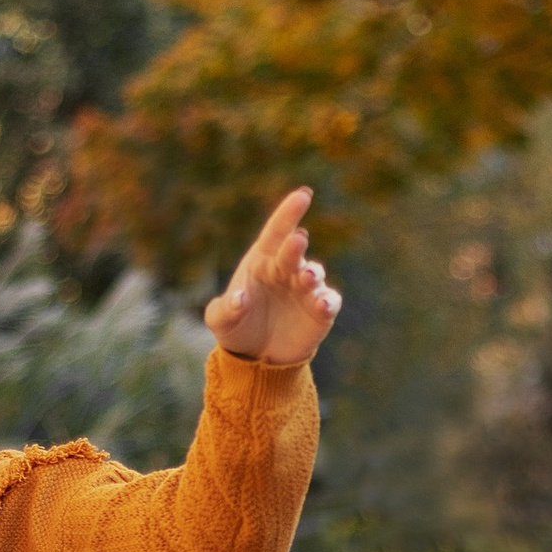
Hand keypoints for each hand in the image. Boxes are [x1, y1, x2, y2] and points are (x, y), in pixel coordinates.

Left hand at [205, 187, 341, 367]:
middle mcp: (287, 270)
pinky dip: (328, 300)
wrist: (256, 357)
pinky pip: (330, 300)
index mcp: (262, 261)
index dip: (288, 212)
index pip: (276, 232)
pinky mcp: (320, 311)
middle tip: (297, 240)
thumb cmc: (237, 328)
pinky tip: (323, 305)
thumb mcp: (221, 320)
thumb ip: (226, 309)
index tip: (303, 195)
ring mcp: (306, 289)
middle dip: (296, 245)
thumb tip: (240, 298)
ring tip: (307, 278)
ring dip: (313, 273)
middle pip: (294, 251)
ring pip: (315, 273)